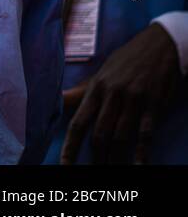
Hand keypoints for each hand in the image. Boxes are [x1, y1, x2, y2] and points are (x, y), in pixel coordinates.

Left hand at [60, 23, 183, 163]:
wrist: (158, 45)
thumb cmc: (126, 62)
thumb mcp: (101, 73)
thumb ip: (82, 92)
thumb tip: (57, 100)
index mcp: (96, 88)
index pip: (78, 122)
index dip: (70, 146)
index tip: (65, 164)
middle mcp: (112, 94)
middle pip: (99, 134)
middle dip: (95, 157)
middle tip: (93, 172)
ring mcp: (134, 99)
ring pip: (121, 136)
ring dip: (116, 158)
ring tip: (113, 172)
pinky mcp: (154, 104)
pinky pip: (146, 133)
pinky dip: (142, 152)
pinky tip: (140, 165)